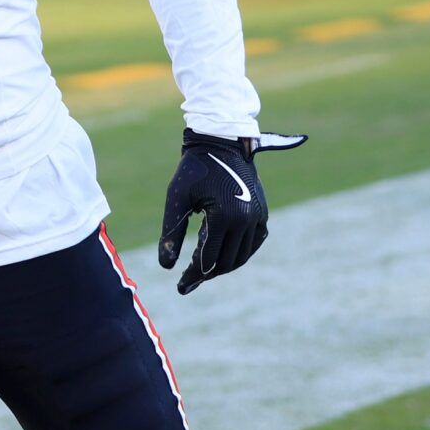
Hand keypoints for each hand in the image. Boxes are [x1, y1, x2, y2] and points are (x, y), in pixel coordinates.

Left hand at [158, 130, 306, 294]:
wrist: (221, 142)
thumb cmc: (193, 169)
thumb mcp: (176, 199)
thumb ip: (171, 233)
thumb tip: (166, 267)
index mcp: (224, 216)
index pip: (207, 259)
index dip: (192, 275)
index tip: (180, 287)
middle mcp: (246, 219)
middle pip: (225, 262)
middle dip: (205, 274)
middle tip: (189, 282)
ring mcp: (258, 216)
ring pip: (242, 255)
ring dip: (223, 266)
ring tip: (203, 271)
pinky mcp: (262, 212)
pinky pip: (254, 242)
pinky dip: (241, 253)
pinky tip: (225, 257)